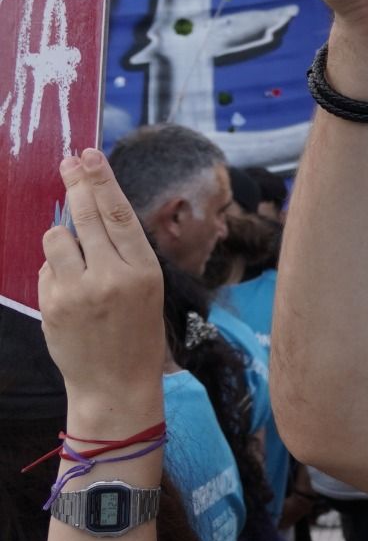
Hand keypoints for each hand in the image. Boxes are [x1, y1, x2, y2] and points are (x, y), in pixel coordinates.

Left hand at [36, 151, 167, 413]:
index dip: (102, 180)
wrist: (116, 385)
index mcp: (144, 270)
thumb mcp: (147, 290)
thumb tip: (90, 213)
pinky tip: (69, 291)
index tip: (90, 155)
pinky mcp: (53, 305)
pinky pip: (47, 269)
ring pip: (57, 238)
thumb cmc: (136, 335)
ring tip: (74, 257)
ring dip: (61, 238)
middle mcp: (113, 276)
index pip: (119, 213)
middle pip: (87, 215)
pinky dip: (54, 270)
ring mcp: (80, 291)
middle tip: (68, 162)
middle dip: (76, 184)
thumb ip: (122, 254)